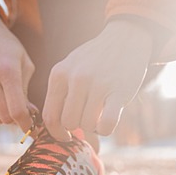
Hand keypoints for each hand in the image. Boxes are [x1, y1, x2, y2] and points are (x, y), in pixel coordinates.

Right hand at [0, 12, 34, 130]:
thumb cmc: (9, 49)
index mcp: (7, 71)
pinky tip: (4, 97)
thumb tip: (30, 116)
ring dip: (8, 117)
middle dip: (18, 121)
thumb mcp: (24, 64)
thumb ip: (26, 92)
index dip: (27, 124)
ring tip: (16, 105)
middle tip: (28, 116)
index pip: (17, 110)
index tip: (35, 129)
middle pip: (6, 117)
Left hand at [42, 19, 152, 140]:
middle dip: (77, 128)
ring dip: (93, 126)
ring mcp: (98, 84)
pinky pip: (106, 124)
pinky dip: (106, 129)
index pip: (50, 116)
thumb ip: (61, 94)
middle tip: (86, 120)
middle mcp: (76, 78)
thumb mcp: (70, 68)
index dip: (56, 133)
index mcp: (59, 74)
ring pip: (87, 125)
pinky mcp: (119, 91)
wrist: (125, 38)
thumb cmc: (94, 60)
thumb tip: (56, 129)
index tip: (65, 136)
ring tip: (99, 114)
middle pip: (68, 123)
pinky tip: (108, 121)